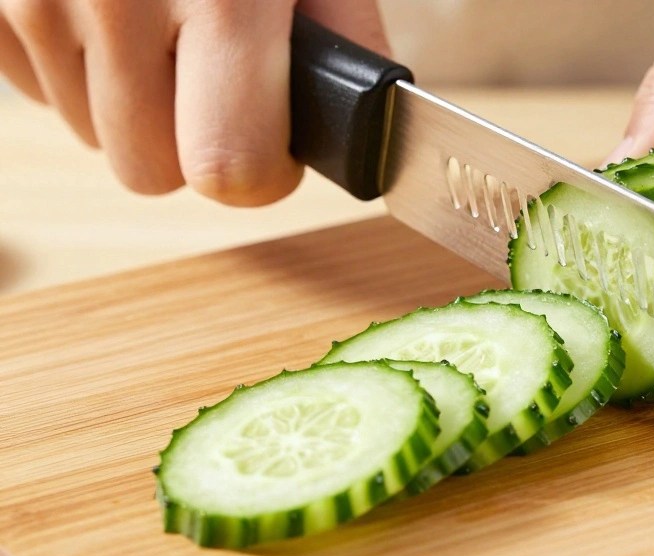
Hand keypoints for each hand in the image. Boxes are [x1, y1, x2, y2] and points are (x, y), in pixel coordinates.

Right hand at [0, 0, 389, 205]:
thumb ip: (340, 30)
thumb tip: (354, 125)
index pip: (228, 167)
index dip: (259, 174)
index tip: (270, 148)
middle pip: (150, 170)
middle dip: (188, 141)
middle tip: (211, 77)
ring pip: (89, 132)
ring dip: (130, 100)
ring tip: (154, 15)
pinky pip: (32, 86)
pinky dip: (73, 64)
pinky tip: (102, 6)